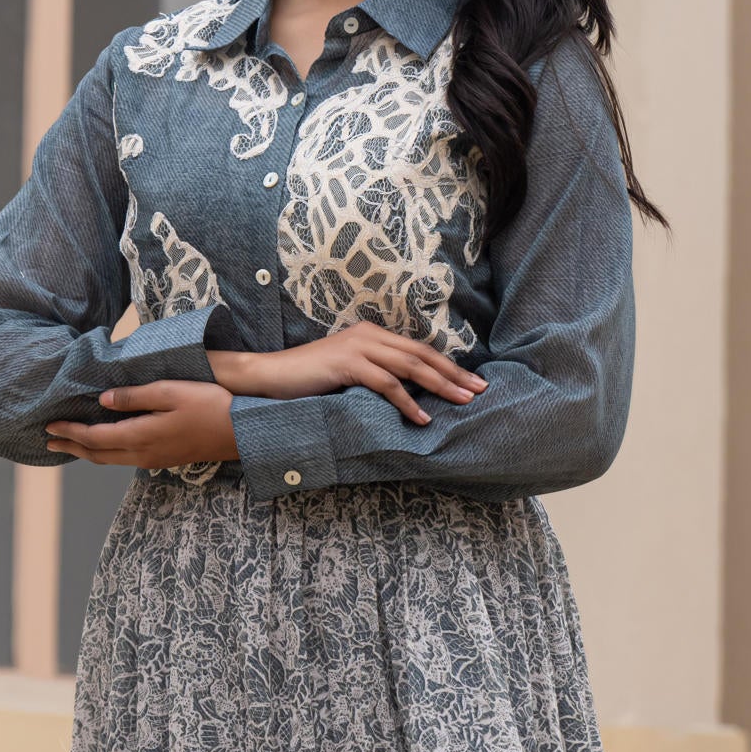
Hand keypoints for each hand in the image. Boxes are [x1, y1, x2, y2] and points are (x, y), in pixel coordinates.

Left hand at [45, 378, 238, 467]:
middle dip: (71, 447)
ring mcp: (154, 459)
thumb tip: (102, 401)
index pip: (94, 438)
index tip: (50, 427)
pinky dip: (105, 452)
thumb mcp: (170, 392)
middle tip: (49, 442)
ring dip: (87, 452)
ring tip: (70, 445)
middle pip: (97, 454)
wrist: (241, 432)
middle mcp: (142, 454)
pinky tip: (104, 444)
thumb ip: (134, 397)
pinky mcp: (164, 458)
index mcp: (140, 437)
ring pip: (110, 459)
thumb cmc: (209, 405)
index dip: (70, 433)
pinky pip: (124, 458)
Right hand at [210, 321, 484, 427]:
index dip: (448, 365)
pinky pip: (386, 383)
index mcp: (371, 334)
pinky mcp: (347, 364)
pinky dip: (407, 401)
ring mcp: (358, 347)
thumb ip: (376, 376)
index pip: (419, 349)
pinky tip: (422, 416)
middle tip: (480, 390)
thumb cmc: (308, 381)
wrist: (270, 376)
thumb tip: (409, 394)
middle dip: (454, 373)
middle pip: (422, 354)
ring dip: (440, 385)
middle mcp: (368, 335)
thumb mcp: (349, 375)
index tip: (472, 381)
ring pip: (410, 366)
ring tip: (463, 401)